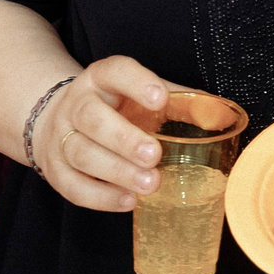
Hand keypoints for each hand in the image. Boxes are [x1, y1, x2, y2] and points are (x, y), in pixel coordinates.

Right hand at [34, 56, 169, 211]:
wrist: (56, 121)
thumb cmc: (115, 109)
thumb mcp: (142, 95)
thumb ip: (180, 103)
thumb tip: (219, 115)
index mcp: (100, 79)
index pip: (114, 72)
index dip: (136, 82)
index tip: (161, 98)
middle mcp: (75, 104)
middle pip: (91, 118)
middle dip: (123, 138)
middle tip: (154, 155)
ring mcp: (60, 137)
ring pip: (81, 154)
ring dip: (117, 171)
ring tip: (150, 184)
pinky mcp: (54, 170)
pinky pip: (73, 186)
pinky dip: (101, 197)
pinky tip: (128, 201)